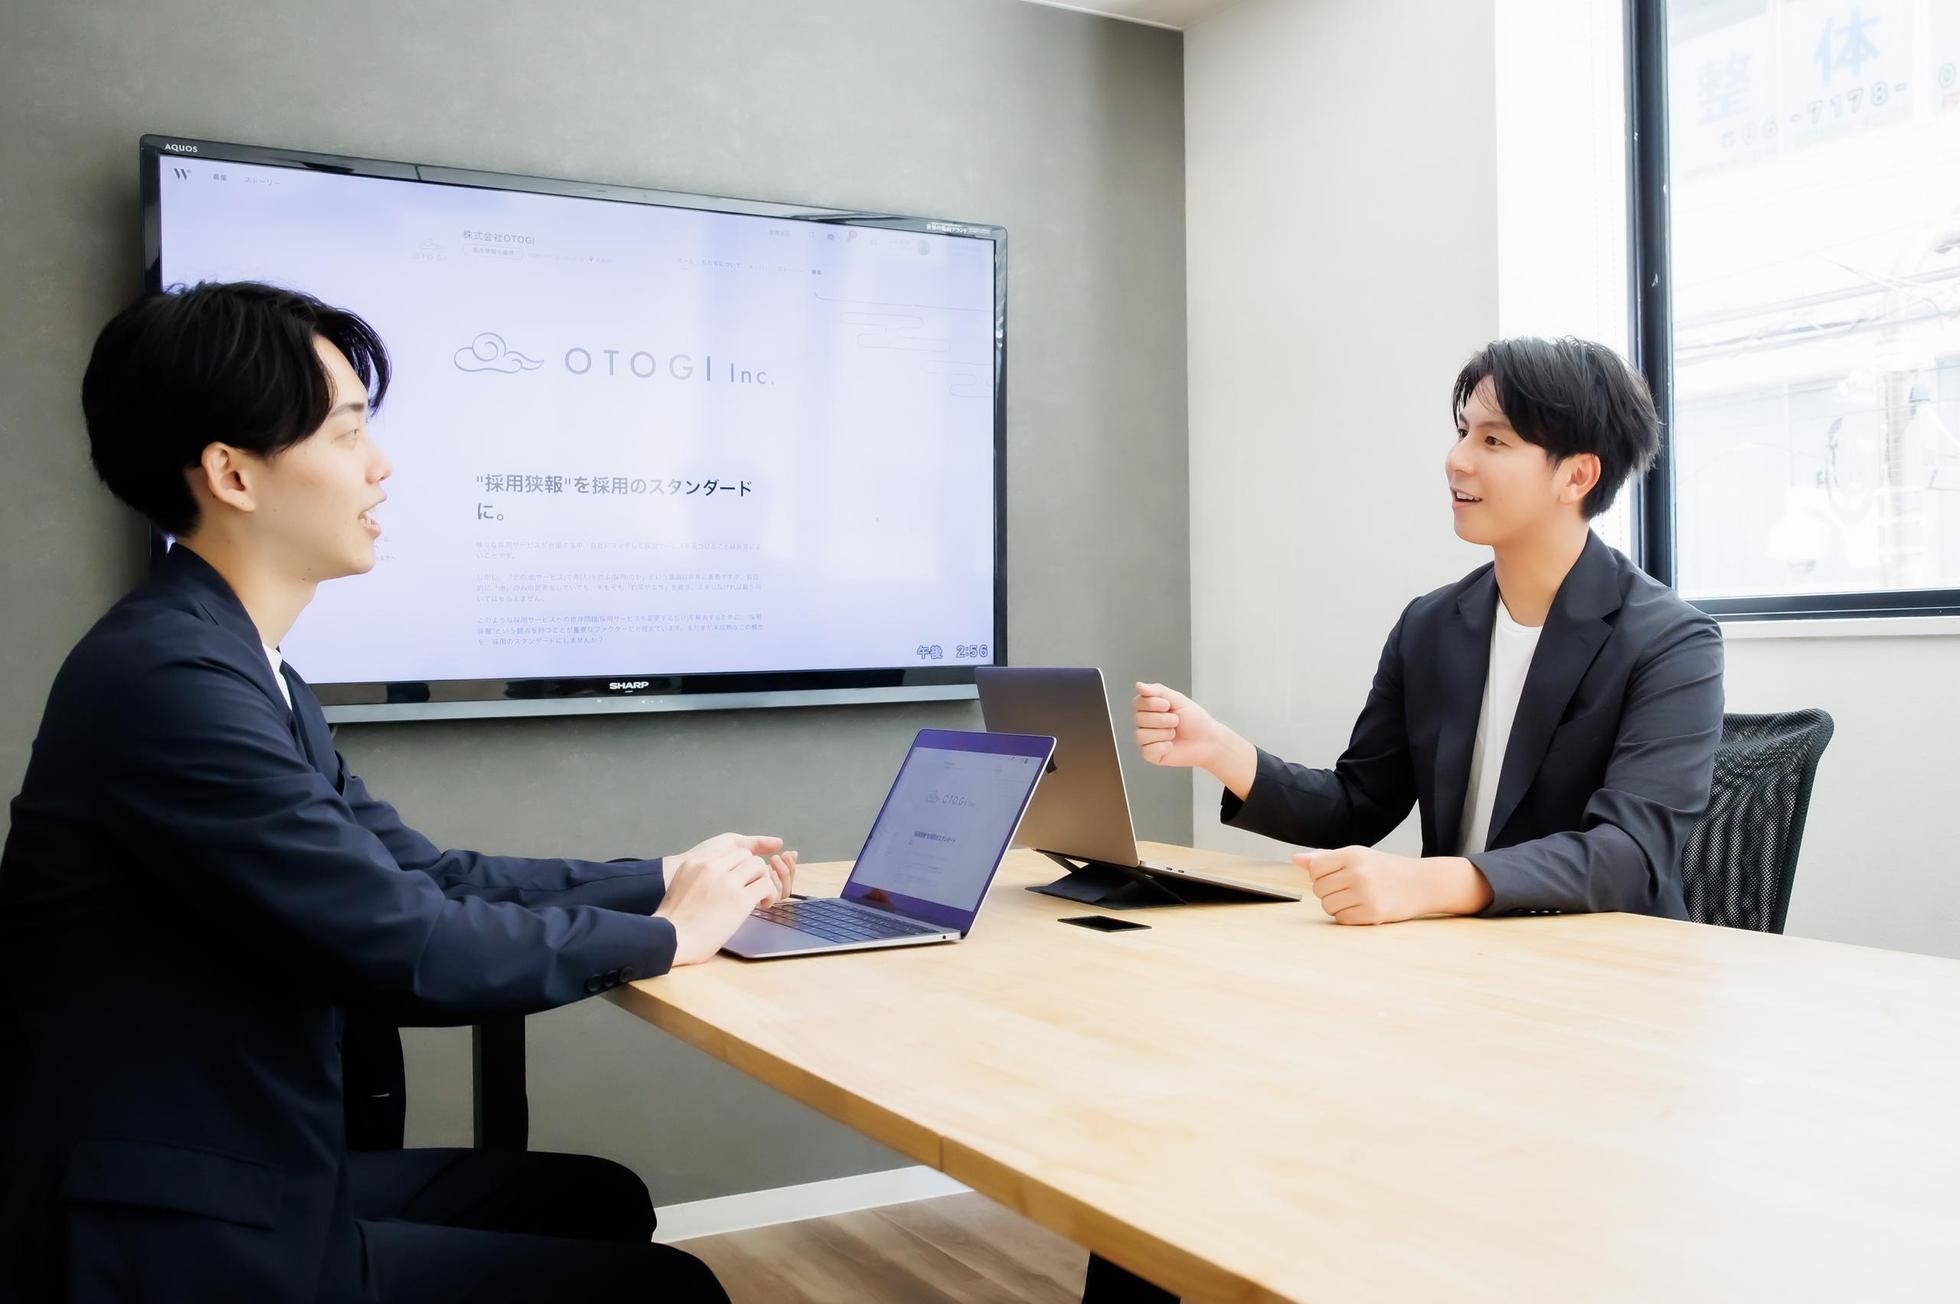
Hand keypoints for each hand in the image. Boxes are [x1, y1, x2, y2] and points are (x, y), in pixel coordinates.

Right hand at [655, 833, 798, 964]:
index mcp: (695, 862)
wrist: (671, 939)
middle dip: (753, 870)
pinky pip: (766, 885)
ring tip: (759, 897)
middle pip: (746, 855)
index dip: (739, 865)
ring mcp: (726, 882)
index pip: (729, 852)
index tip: (741, 878)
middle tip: (752, 887)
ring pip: (759, 866)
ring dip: (763, 880)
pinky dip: (769, 894)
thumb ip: (699, 877)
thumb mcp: (681, 885)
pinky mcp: (740, 900)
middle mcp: (711, 867)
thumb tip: (716, 881)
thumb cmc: (674, 922)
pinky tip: (763, 904)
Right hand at [1132, 682, 1226, 768]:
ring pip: (1140, 736)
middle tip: (1176, 721)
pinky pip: (1146, 751)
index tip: (1168, 706)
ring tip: (1174, 734)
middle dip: (1161, 719)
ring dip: (1163, 734)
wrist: (1208, 740)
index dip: (1151, 704)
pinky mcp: (1151, 755)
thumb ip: (1157, 691)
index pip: (1137, 703)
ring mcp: (1147, 740)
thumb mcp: (1178, 699)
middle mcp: (1145, 724)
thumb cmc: (1195, 720)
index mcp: (1150, 708)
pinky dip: (1162, 747)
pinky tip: (1171, 746)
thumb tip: (1138, 685)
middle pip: (1139, 719)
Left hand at [1294, 847, 1491, 924]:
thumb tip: (1296, 859)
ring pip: (1328, 906)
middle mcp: (1358, 873)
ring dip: (1337, 905)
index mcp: (1352, 854)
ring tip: (1355, 898)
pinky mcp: (1373, 913)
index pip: (1315, 868)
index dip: (1319, 875)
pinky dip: (1347, 916)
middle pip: (1319, 889)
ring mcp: (1366, 894)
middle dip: (1329, 891)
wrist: (1422, 883)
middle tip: (1348, 888)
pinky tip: (1362, 908)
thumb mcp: (1358, 855)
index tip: (1334, 875)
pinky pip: (1342, 919)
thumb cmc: (1385, 868)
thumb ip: (1325, 858)